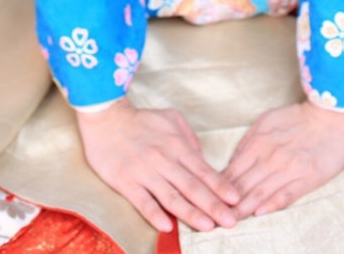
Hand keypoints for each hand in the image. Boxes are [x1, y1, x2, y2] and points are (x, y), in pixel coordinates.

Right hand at [76, 97, 240, 233]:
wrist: (107, 118)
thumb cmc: (142, 121)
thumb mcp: (172, 119)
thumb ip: (189, 140)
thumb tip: (202, 160)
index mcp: (177, 146)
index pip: (204, 170)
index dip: (221, 186)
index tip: (236, 201)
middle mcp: (164, 160)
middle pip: (192, 187)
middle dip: (213, 205)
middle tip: (230, 221)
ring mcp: (145, 172)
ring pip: (171, 197)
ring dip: (190, 213)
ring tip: (207, 226)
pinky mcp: (126, 182)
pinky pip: (142, 201)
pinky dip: (154, 214)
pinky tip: (167, 226)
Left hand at [219, 99, 343, 220]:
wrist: (332, 115)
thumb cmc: (299, 118)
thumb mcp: (267, 121)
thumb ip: (249, 141)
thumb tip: (233, 162)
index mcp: (258, 142)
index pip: (232, 172)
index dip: (217, 190)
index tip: (207, 203)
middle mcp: (270, 156)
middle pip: (242, 186)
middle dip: (226, 204)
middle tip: (213, 219)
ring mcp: (289, 168)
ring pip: (260, 193)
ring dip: (243, 210)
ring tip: (229, 222)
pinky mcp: (308, 177)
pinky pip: (286, 194)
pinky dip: (272, 204)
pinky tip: (260, 213)